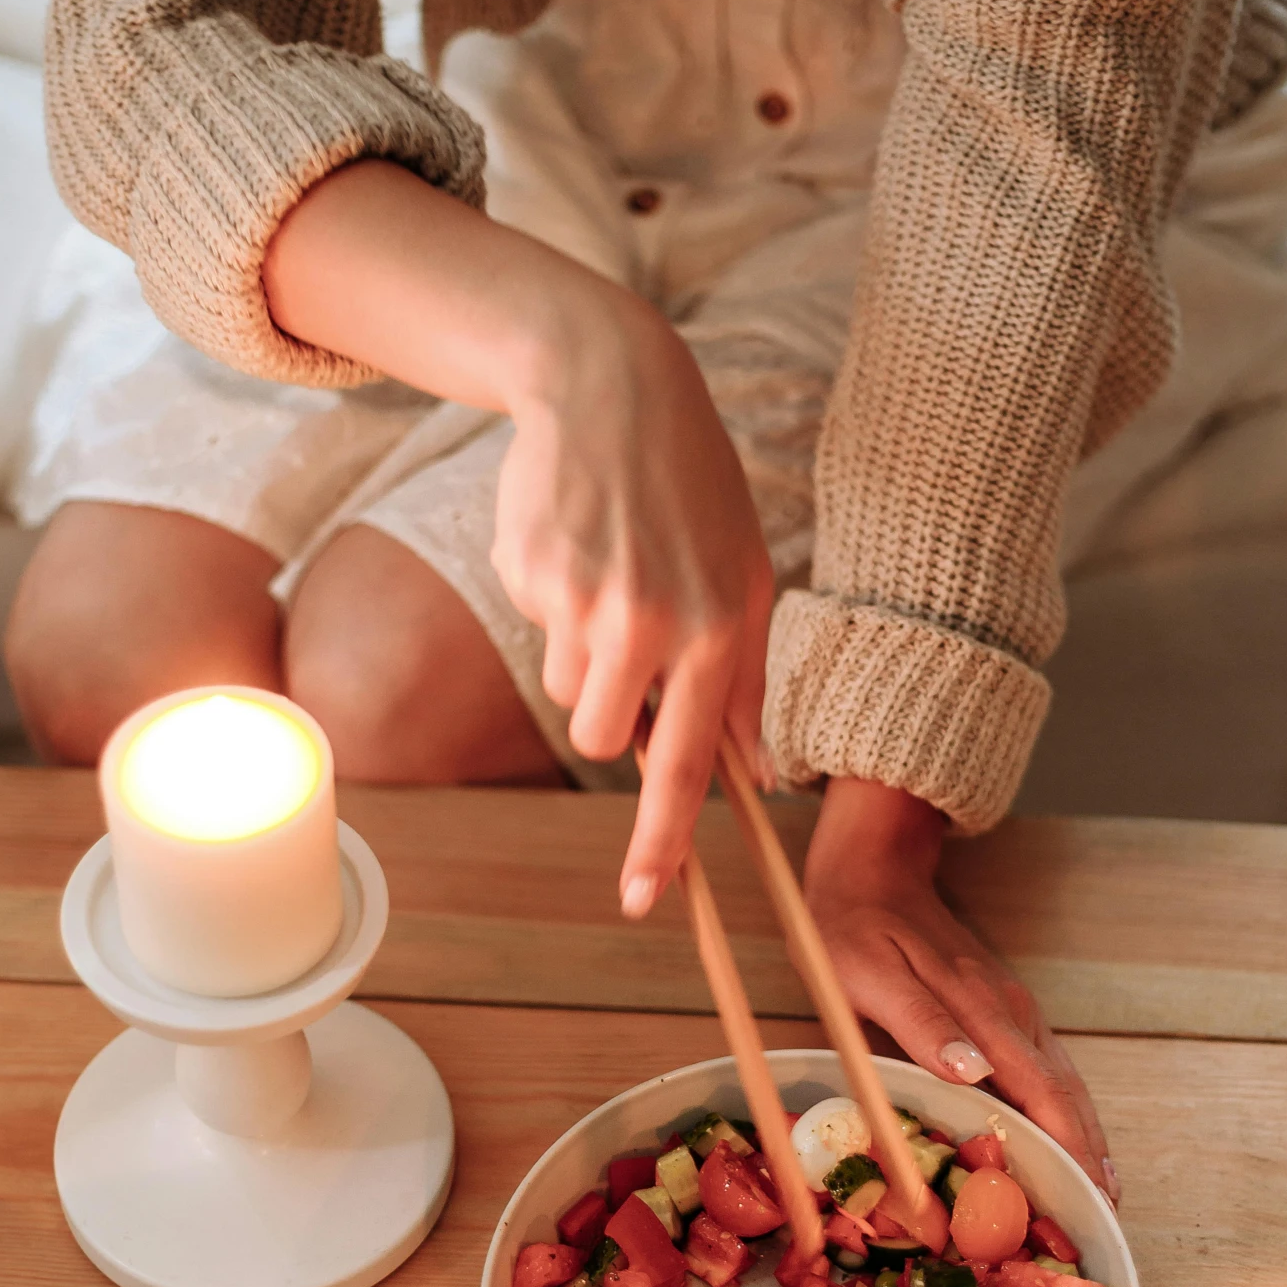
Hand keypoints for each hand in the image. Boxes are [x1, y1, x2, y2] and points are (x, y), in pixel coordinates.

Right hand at [264, 160, 771, 912]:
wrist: (610, 386)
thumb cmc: (689, 491)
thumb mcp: (747, 574)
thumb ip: (746, 678)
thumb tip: (756, 772)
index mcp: (720, 627)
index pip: (683, 762)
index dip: (662, 840)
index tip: (644, 900)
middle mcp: (654, 620)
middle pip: (599, 736)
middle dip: (604, 704)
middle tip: (627, 629)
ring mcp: (586, 598)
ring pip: (562, 687)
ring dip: (576, 652)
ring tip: (606, 573)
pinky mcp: (531, 573)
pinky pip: (532, 628)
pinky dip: (548, 597)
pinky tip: (575, 539)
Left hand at [805, 777, 1118, 1201]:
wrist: (870, 871)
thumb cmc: (856, 929)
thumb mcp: (870, 976)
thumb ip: (922, 1024)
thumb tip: (976, 1073)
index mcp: (984, 1009)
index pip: (1042, 1093)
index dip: (1067, 1150)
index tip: (1085, 1199)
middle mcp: (1013, 1012)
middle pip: (1067, 1094)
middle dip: (1088, 1156)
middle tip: (1102, 1218)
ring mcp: (1013, 1009)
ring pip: (1063, 1082)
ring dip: (1084, 1136)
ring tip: (1098, 1192)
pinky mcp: (1004, 1009)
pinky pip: (1046, 1069)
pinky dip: (1065, 1110)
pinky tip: (1068, 1136)